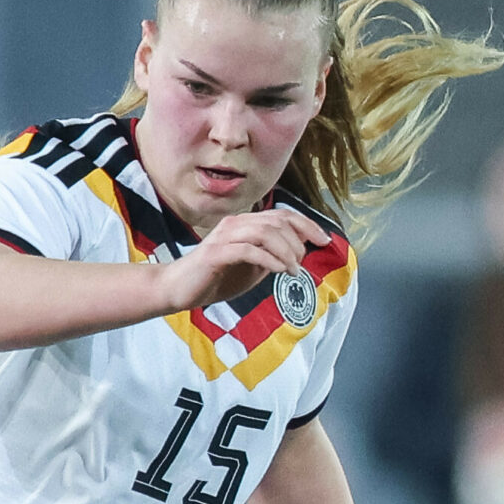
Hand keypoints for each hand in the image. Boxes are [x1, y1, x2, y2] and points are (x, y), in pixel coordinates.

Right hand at [154, 207, 328, 314]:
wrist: (178, 289)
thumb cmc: (214, 278)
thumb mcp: (251, 268)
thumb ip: (271, 258)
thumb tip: (297, 255)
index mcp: (245, 224)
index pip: (282, 215)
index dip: (307, 225)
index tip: (324, 240)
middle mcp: (236, 223)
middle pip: (277, 221)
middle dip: (298, 241)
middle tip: (302, 263)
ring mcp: (225, 236)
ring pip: (265, 232)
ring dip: (285, 251)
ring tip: (293, 270)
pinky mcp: (216, 252)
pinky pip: (249, 250)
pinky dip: (269, 259)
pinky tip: (279, 271)